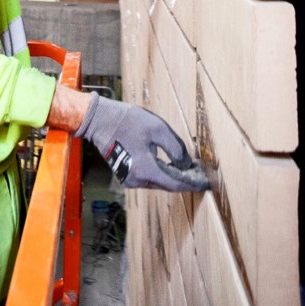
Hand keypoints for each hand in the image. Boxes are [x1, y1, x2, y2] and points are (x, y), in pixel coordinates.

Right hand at [76, 93, 208, 192]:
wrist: (98, 120)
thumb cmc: (127, 121)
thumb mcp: (156, 128)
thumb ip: (175, 147)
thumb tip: (186, 164)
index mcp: (146, 170)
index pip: (175, 184)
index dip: (192, 183)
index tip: (206, 183)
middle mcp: (137, 179)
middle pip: (167, 185)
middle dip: (184, 180)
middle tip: (199, 173)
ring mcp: (130, 179)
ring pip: (158, 182)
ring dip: (172, 177)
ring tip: (188, 168)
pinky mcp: (126, 174)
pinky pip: (148, 178)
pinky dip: (161, 174)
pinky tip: (170, 165)